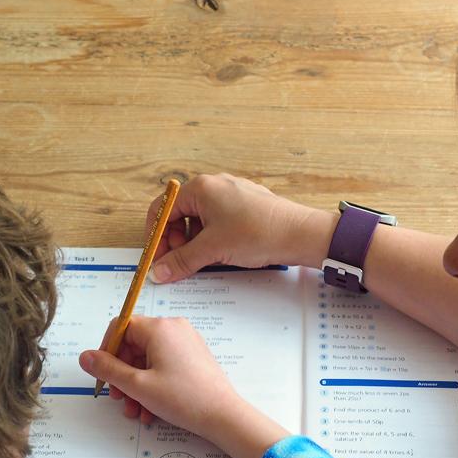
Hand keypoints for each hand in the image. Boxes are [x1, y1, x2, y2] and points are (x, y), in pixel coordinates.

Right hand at [79, 316, 289, 457]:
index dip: (106, 351)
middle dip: (122, 375)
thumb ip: (108, 369)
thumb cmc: (183, 398)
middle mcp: (174, 329)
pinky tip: (150, 410)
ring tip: (136, 411)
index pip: (120, 327)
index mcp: (159, 328)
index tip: (103, 374)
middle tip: (119, 399)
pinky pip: (163, 366)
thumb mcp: (137, 385)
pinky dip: (153, 385)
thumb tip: (85, 356)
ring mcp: (185, 342)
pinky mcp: (193, 357)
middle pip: (134, 346)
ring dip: (136, 386)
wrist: (223, 416)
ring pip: (147, 360)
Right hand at [147, 174, 336, 282]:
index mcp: (200, 188)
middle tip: (179, 264)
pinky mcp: (245, 206)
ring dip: (195, 242)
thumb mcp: (213, 250)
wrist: (300, 234)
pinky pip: (218, 221)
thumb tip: (159, 271)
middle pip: (179, 214)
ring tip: (203, 261)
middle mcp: (214, 186)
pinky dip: (212, 238)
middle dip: (176, 240)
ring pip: (199, 220)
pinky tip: (221, 255)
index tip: (158, 259)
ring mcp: (231, 195)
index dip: (157, 237)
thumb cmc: (258, 233)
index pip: (163, 209)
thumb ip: (181, 260)